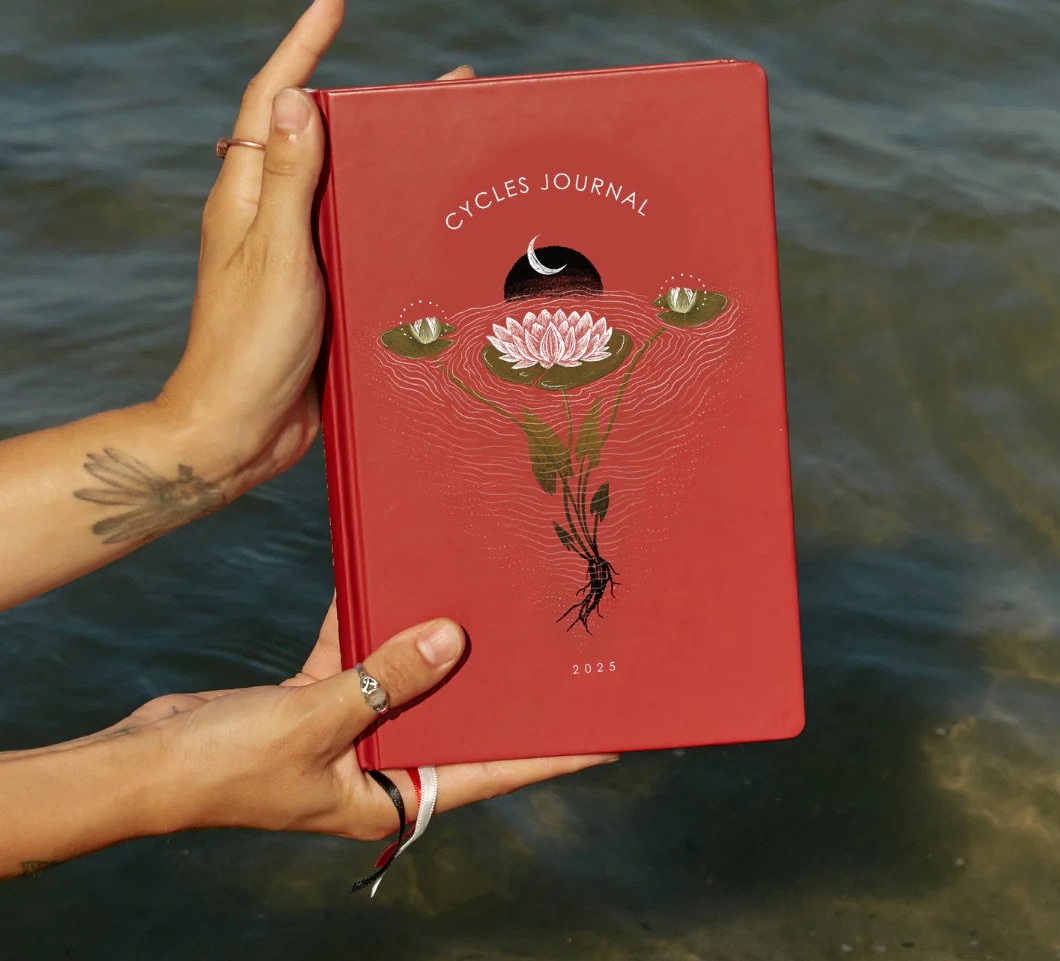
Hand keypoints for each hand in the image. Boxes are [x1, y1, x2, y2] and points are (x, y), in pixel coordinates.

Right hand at [115, 601, 614, 841]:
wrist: (140, 765)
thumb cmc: (222, 768)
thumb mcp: (317, 718)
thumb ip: (388, 677)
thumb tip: (456, 638)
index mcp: (386, 797)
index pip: (489, 771)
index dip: (550, 754)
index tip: (605, 732)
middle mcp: (373, 766)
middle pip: (453, 720)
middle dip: (495, 686)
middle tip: (552, 649)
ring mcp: (344, 731)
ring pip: (405, 678)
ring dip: (428, 639)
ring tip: (481, 598)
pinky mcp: (314, 699)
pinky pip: (355, 653)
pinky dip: (365, 620)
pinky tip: (383, 576)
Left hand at [158, 0, 474, 495]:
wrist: (241, 430)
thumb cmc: (249, 347)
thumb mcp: (274, 255)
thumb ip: (290, 178)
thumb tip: (301, 97)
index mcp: (249, 196)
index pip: (277, 100)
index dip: (305, 44)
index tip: (336, 0)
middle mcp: (272, 215)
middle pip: (324, 137)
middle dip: (374, 101)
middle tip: (443, 85)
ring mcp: (299, 252)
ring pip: (349, 187)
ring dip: (392, 159)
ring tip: (452, 143)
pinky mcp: (324, 288)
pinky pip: (361, 235)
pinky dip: (393, 214)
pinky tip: (433, 219)